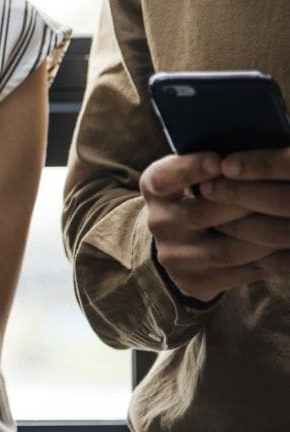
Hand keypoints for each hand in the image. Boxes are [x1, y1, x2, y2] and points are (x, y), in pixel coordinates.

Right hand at [141, 152, 286, 301]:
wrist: (181, 241)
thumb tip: (259, 149)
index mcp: (155, 187)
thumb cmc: (202, 193)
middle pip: (203, 214)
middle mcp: (158, 222)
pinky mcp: (193, 282)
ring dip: (266, 237)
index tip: (218, 160)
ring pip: (227, 249)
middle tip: (281, 193)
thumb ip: (216, 162)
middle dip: (246, 203)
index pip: (166, 177)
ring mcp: (173, 256)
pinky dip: (269, 262)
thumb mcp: (196, 172)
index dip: (190, 169)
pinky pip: (239, 275)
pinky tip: (287, 249)